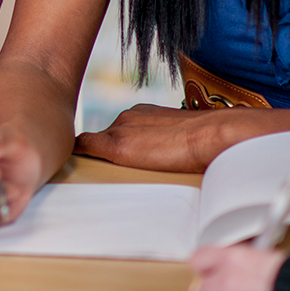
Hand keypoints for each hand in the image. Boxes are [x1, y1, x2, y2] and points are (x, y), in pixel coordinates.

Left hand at [75, 105, 289, 172]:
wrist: (214, 135)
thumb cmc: (209, 141)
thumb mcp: (184, 136)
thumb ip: (168, 141)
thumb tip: (174, 156)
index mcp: (144, 113)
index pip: (120, 131)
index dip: (116, 146)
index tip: (116, 160)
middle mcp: (127, 116)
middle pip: (105, 139)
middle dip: (106, 154)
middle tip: (111, 173)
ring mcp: (119, 128)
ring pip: (96, 146)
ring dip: (97, 159)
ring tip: (101, 177)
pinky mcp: (115, 144)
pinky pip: (84, 147)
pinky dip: (78, 157)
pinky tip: (75, 169)